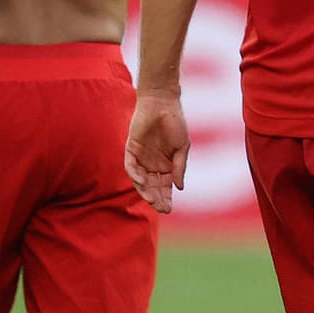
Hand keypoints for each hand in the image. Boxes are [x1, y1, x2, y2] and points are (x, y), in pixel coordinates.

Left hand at [125, 92, 190, 213]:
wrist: (162, 103)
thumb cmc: (176, 123)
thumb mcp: (182, 147)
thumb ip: (180, 167)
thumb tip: (180, 187)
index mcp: (166, 165)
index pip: (164, 187)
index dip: (166, 198)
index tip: (168, 209)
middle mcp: (152, 164)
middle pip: (152, 187)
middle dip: (156, 198)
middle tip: (161, 208)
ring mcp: (140, 158)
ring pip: (140, 180)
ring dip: (145, 190)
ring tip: (151, 199)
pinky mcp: (130, 150)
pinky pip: (130, 166)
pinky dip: (135, 174)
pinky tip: (142, 181)